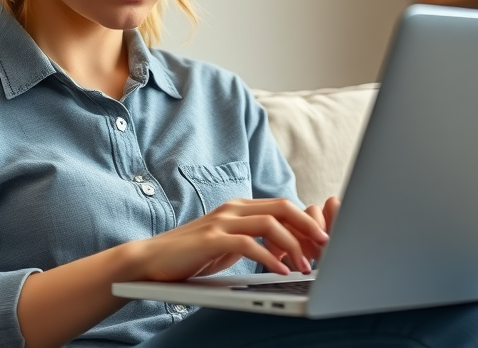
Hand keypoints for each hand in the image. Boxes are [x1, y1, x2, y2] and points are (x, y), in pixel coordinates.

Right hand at [124, 198, 330, 282]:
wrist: (151, 261)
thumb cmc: (192, 256)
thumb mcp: (229, 245)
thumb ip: (253, 240)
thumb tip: (286, 249)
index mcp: (238, 208)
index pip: (282, 206)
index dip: (306, 222)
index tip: (322, 242)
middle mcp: (232, 209)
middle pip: (282, 207)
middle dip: (308, 226)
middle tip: (325, 247)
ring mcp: (221, 222)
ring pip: (270, 223)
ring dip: (292, 244)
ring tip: (303, 265)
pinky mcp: (211, 239)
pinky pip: (249, 244)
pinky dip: (269, 257)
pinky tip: (280, 271)